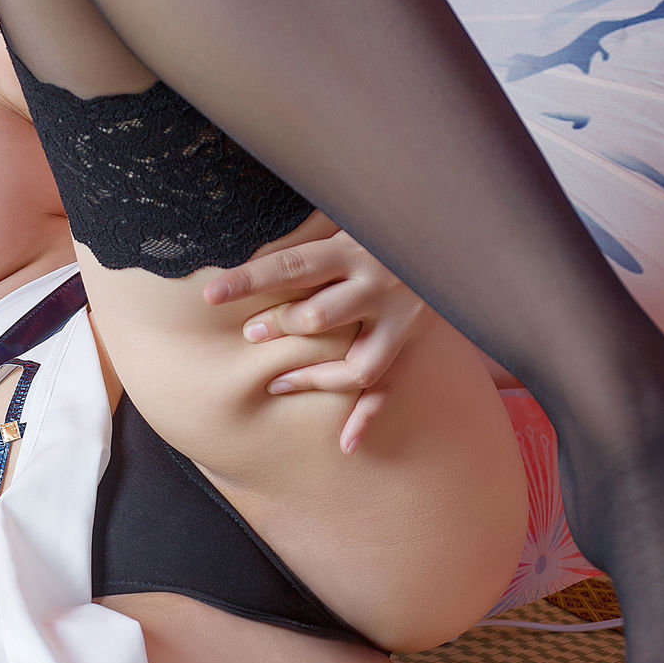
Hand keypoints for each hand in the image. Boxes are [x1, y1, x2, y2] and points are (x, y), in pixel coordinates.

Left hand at [204, 226, 427, 454]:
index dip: (249, 281)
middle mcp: (379, 285)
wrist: (451, 235)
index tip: (212, 294)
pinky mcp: (415, 343)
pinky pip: (391, 386)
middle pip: (320, 318)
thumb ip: (309, 236)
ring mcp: (401, 320)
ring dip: (314, 379)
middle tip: (251, 334)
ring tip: (279, 383)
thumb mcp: (348, 219)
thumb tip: (247, 246)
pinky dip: (368, 417)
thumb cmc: (383, 225)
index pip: (292, 266)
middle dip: (280, 328)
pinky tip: (345, 443)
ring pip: (356, 365)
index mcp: (353, 249)